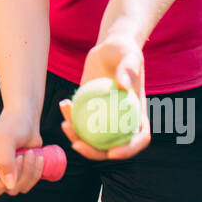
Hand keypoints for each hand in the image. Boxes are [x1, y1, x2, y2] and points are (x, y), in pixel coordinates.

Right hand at [0, 107, 45, 196]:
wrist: (27, 121)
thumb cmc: (12, 125)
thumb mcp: (6, 140)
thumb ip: (5, 161)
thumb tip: (9, 185)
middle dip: (11, 176)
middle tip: (19, 157)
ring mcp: (1, 175)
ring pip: (12, 189)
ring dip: (26, 173)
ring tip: (30, 154)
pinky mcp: (16, 177)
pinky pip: (25, 186)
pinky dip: (34, 174)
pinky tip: (37, 158)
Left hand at [59, 33, 150, 160]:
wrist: (109, 47)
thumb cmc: (124, 50)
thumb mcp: (129, 55)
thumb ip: (129, 68)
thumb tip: (124, 86)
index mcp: (139, 114)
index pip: (139, 139)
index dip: (128, 150)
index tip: (112, 153)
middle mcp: (122, 120)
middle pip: (111, 146)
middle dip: (94, 153)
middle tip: (77, 144)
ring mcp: (105, 117)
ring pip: (92, 137)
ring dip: (77, 137)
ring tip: (65, 125)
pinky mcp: (90, 109)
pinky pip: (80, 120)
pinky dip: (70, 117)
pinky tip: (63, 105)